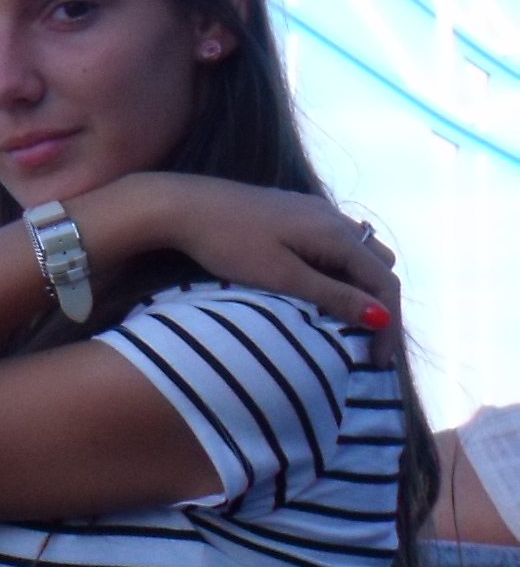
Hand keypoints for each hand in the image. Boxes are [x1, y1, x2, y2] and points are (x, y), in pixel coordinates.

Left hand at [89, 173, 399, 329]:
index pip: (385, 283)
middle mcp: (332, 215)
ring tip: (343, 320)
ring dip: (360, 285)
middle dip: (379, 304)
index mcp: (336, 233)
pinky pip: (335, 243)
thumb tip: (382, 316)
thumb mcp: (281, 277)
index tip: (377, 363)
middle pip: (379, 266)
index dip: (389, 326)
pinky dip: (339, 270)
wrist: (177, 204)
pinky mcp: (292, 211)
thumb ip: (333, 296)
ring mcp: (312, 210)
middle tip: (364, 343)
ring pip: (359, 253)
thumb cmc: (226, 244)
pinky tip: (318, 290)